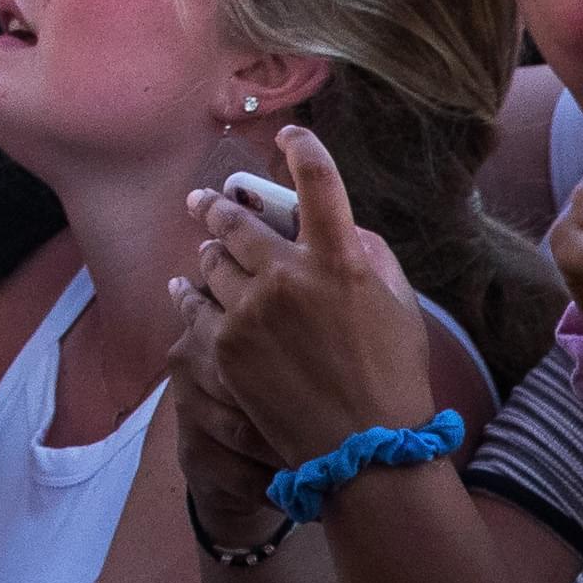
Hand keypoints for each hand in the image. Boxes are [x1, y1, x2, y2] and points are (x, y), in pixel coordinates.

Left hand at [171, 129, 449, 481]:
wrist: (364, 448)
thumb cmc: (392, 377)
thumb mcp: (399, 307)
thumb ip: (369, 256)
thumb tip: (339, 225)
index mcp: (340, 261)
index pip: (319, 183)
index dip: (303, 148)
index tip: (289, 135)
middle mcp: (290, 275)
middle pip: (238, 219)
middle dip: (219, 204)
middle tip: (205, 200)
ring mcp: (252, 309)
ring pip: (213, 258)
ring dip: (209, 249)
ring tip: (205, 245)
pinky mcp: (225, 342)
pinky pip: (194, 302)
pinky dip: (189, 292)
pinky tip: (183, 287)